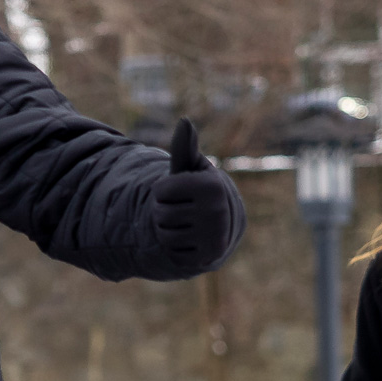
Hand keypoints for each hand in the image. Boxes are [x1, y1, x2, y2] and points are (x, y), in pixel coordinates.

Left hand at [150, 119, 241, 271]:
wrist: (222, 224)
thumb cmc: (199, 190)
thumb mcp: (191, 169)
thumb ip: (184, 148)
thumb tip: (184, 121)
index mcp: (212, 186)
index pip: (159, 190)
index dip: (164, 190)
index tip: (181, 192)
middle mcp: (217, 211)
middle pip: (160, 213)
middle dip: (164, 212)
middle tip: (183, 210)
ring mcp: (214, 237)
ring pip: (164, 235)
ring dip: (169, 231)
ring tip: (186, 225)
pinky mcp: (208, 259)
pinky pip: (172, 253)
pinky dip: (176, 248)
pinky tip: (191, 241)